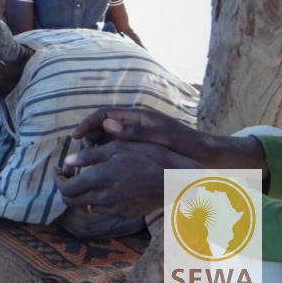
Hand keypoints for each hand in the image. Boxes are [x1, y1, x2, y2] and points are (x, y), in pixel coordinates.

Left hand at [53, 140, 201, 217]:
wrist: (175, 178)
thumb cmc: (148, 156)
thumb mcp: (118, 148)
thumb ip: (90, 156)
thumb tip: (67, 161)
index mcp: (100, 179)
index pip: (66, 188)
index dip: (57, 179)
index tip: (56, 170)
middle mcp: (104, 197)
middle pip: (72, 201)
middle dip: (65, 188)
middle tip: (66, 175)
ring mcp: (115, 208)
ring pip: (86, 206)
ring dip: (80, 195)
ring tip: (84, 180)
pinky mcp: (126, 213)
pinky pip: (102, 210)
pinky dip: (95, 200)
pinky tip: (102, 188)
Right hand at [73, 107, 205, 154]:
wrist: (206, 156)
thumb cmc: (185, 144)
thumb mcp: (161, 137)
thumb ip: (135, 130)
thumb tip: (107, 123)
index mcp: (137, 116)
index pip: (103, 114)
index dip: (87, 123)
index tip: (75, 136)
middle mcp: (134, 123)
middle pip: (102, 126)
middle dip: (89, 137)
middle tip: (82, 154)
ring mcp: (136, 135)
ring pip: (108, 138)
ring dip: (96, 148)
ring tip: (90, 164)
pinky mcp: (139, 147)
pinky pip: (117, 149)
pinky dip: (107, 156)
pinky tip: (105, 169)